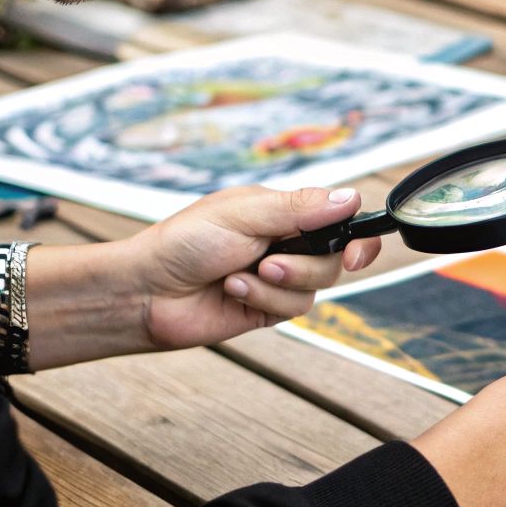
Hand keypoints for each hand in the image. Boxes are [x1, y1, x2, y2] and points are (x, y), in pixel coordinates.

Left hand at [126, 185, 383, 350]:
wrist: (148, 290)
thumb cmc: (185, 241)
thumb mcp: (244, 214)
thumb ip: (300, 207)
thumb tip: (351, 198)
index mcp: (283, 212)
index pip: (339, 220)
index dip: (357, 237)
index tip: (354, 253)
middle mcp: (287, 243)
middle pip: (335, 258)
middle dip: (304, 263)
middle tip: (270, 260)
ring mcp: (280, 277)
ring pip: (317, 286)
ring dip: (278, 282)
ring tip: (240, 275)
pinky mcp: (270, 308)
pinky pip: (293, 308)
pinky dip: (263, 299)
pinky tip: (233, 289)